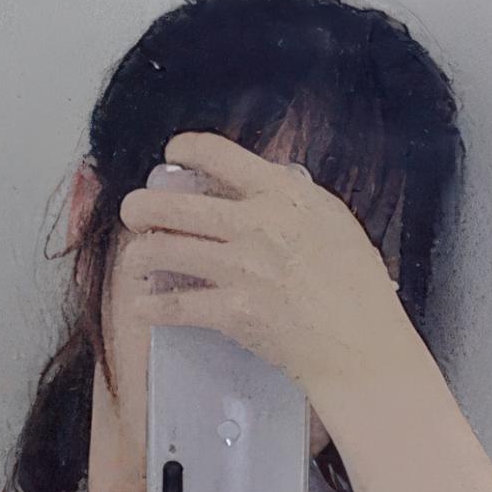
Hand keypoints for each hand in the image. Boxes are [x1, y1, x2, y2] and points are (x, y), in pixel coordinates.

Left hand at [114, 128, 410, 408]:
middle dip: (144, 206)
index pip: (221, 155)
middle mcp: (255, 224)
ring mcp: (240, 268)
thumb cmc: (356, 286)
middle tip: (133, 212)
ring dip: (140, 255)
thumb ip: (290, 204)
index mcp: (282, 195)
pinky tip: (141, 307)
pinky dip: (152, 307)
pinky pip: (176, 306)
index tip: (174, 153)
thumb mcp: (331, 221)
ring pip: (167, 251)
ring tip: (134, 261)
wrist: (358, 342)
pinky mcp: (231, 311)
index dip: (188, 148)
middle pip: (178, 205)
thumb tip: (261, 191)